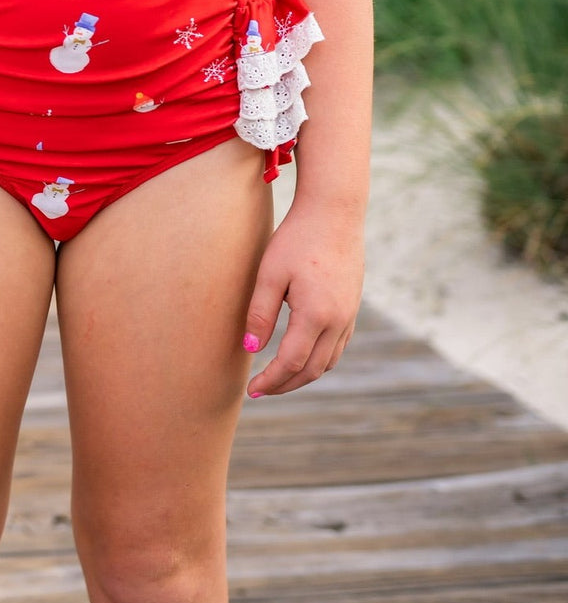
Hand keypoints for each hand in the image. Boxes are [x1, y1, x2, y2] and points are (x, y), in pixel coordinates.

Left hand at [243, 201, 363, 396]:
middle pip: (311, 369)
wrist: (334, 212)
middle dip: (285, 384)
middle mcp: (338, 321)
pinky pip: (337, 346)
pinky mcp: (352, 307)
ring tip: (277, 377)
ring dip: (302, 375)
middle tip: (260, 390)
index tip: (250, 389)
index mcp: (316, 315)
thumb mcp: (270, 273)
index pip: (291, 362)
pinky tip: (301, 356)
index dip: (270, 380)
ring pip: (327, 361)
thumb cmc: (296, 239)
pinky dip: (318, 359)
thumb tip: (250, 349)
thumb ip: (260, 313)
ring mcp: (349, 315)